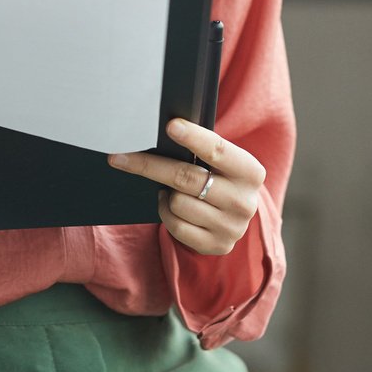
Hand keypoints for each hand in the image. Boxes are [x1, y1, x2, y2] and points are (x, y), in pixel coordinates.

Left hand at [107, 117, 263, 255]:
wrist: (234, 215)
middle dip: (150, 165)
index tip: (170, 126)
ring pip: (177, 203)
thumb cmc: (220, 178)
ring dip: (166, 194)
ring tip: (172, 189)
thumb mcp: (221, 163)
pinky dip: (166, 213)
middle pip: (187, 178)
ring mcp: (232, 227)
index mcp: (250, 172)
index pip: (218, 150)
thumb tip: (166, 131)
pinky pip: (176, 226)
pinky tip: (171, 205)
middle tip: (120, 157)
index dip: (193, 137)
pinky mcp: (217, 245)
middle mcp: (244, 201)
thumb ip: (203, 150)